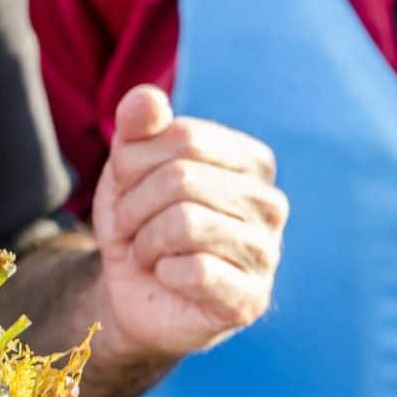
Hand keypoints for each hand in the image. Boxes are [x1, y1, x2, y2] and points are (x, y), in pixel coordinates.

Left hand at [92, 85, 287, 356]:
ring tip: (147, 252)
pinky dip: (163, 274)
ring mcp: (266, 252)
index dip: (133, 166)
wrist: (131, 292)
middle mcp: (270, 203)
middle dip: (133, 207)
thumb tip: (146, 98)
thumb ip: (136, 128)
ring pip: (184, 224)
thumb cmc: (140, 222)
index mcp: (251, 161)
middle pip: (180, 179)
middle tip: (130, 229)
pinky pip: (194, 271)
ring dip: (144, 241)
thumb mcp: (127, 169)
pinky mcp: (249, 298)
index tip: (128, 190)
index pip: (182, 137)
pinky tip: (168, 278)